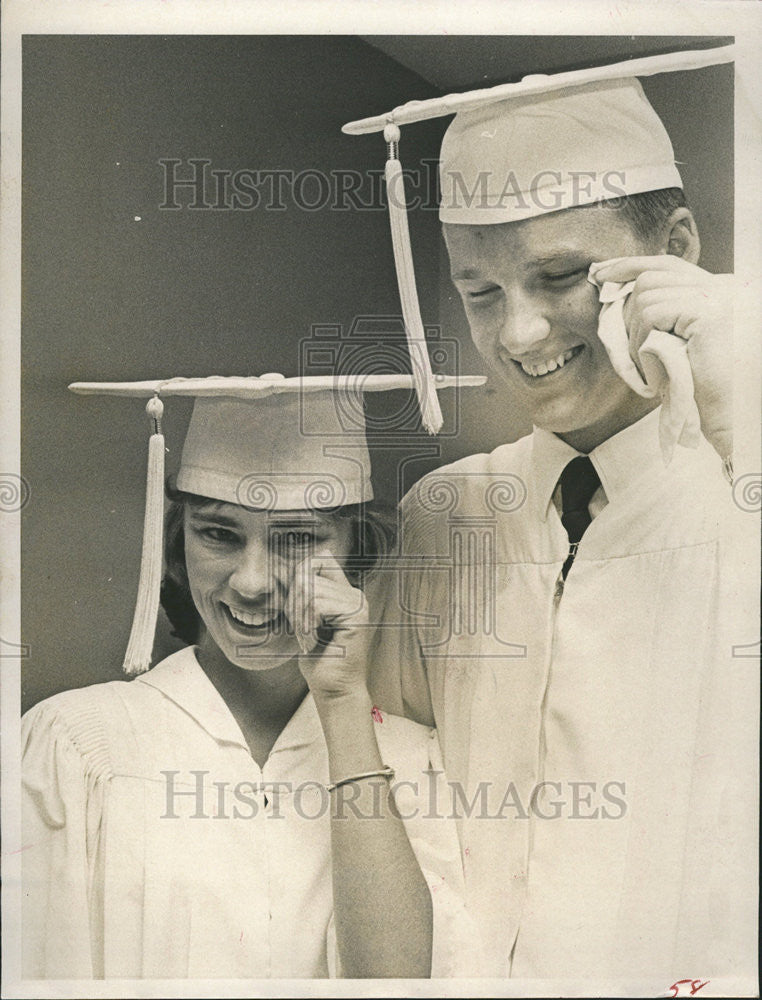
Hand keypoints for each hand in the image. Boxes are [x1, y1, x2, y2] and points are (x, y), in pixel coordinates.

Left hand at [287, 552, 369, 700]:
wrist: (334, 690)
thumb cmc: (320, 660)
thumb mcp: (306, 620)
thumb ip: (305, 594)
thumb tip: (298, 568)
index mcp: (344, 592)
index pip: (319, 559)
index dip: (300, 574)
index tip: (295, 606)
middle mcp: (354, 594)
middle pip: (309, 572)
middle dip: (294, 600)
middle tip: (300, 628)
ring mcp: (358, 603)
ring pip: (310, 589)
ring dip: (299, 616)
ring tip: (307, 636)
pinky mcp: (356, 615)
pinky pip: (317, 604)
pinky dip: (306, 624)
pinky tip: (313, 641)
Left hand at [591, 255, 732, 458]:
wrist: (735, 416)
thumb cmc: (705, 389)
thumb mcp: (678, 346)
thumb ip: (662, 317)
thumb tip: (616, 291)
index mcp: (717, 289)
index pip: (666, 264)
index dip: (630, 266)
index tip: (600, 275)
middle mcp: (721, 286)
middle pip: (650, 278)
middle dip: (626, 313)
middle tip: (631, 355)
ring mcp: (717, 296)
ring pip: (646, 298)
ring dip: (636, 338)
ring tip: (651, 370)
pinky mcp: (708, 311)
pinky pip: (653, 315)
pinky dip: (645, 347)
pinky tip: (658, 375)